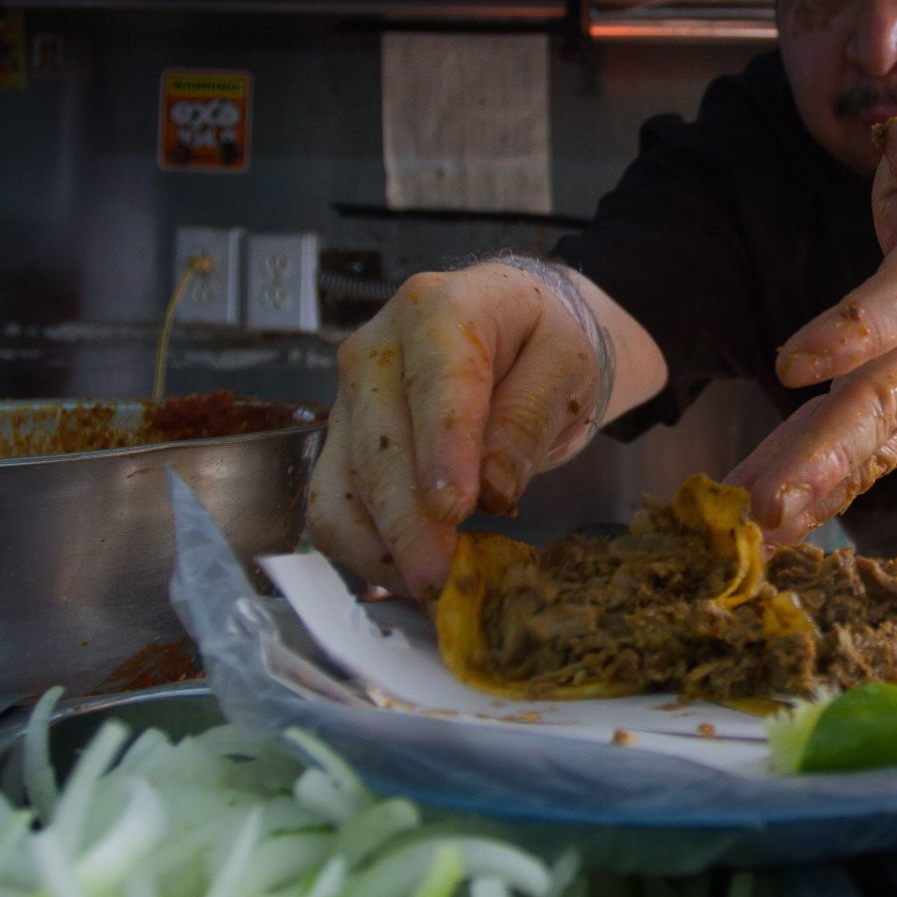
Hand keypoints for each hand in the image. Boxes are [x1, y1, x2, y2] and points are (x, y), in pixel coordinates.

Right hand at [304, 259, 610, 597]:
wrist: (512, 330)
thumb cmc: (540, 343)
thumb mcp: (564, 366)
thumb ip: (529, 418)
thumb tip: (494, 488)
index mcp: (437, 309)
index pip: (435, 385)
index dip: (442, 451)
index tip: (455, 510)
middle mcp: (375, 348)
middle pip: (379, 445)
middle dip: (409, 522)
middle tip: (445, 580)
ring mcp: (348, 395)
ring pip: (344, 484)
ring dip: (382, 545)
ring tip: (435, 586)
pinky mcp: (340, 438)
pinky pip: (331, 505)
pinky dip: (363, 548)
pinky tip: (409, 572)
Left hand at [727, 109, 896, 540]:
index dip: (853, 331)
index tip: (788, 363)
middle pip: (889, 398)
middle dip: (825, 452)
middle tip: (764, 502)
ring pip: (877, 440)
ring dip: (817, 486)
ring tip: (755, 527)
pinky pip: (870, 455)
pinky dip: (825, 494)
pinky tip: (775, 531)